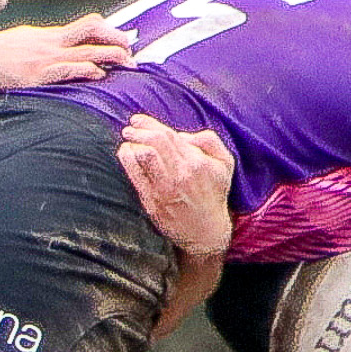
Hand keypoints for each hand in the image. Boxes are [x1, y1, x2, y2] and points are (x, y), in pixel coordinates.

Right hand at [0, 13, 132, 90]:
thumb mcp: (18, 45)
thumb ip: (36, 48)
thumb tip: (45, 56)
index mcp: (47, 36)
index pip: (85, 26)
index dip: (107, 31)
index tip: (121, 40)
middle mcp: (51, 42)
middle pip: (92, 30)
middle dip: (116, 38)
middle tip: (132, 51)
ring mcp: (47, 57)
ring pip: (88, 50)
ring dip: (112, 56)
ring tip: (129, 65)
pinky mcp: (40, 74)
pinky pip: (71, 69)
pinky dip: (89, 70)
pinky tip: (100, 75)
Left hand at [117, 113, 233, 255]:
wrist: (206, 231)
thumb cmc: (214, 194)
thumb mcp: (225, 164)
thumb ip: (210, 141)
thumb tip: (183, 135)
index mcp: (197, 162)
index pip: (169, 135)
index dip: (150, 124)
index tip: (138, 120)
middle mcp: (181, 173)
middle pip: (155, 141)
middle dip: (139, 130)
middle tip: (129, 128)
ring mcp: (165, 188)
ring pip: (144, 155)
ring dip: (132, 142)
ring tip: (127, 140)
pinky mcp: (152, 201)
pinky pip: (135, 175)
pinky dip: (127, 159)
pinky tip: (125, 153)